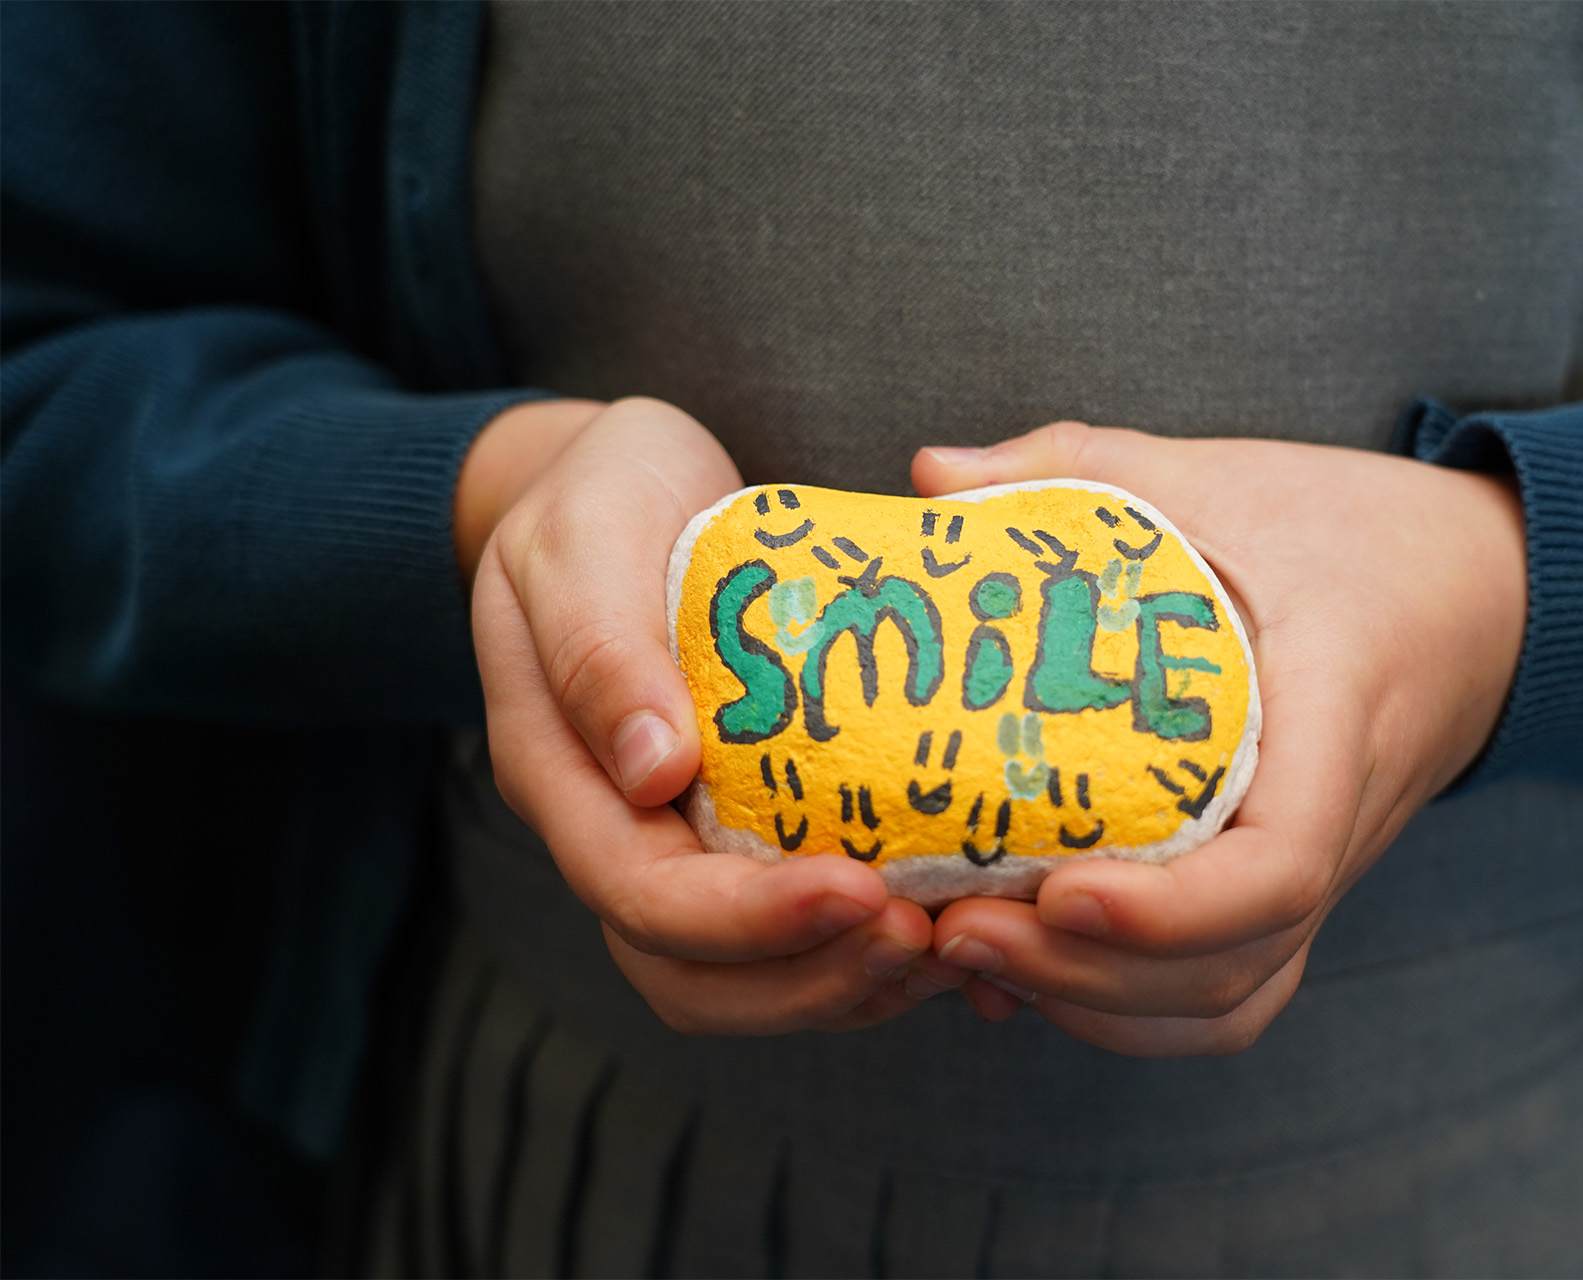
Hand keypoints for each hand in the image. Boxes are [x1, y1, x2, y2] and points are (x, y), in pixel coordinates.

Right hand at [463, 397, 958, 1033]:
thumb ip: (602, 649)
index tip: (859, 888)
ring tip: (942, 945)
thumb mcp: (582, 541)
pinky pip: (792, 935)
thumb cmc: (598, 500)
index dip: (747, 919)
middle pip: (690, 974)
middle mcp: (615, 832)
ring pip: (742, 978)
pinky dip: (864, 951)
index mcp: (560, 774)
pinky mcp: (740, 832)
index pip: (639, 895)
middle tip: (919, 938)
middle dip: (807, 976)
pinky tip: (943, 921)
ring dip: (843, 983)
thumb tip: (655, 768)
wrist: (622, 483)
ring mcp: (676, 841)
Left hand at [910, 422, 1526, 1054]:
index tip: (1057, 890)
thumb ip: (1075, 466)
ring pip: (1229, 1000)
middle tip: (954, 928)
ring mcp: (1320, 870)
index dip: (1169, 908)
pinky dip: (1130, 1011)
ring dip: (1097, 1004)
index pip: (1281, 862)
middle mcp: (1337, 820)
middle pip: (1233, 962)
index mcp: (1332, 714)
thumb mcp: (1213, 475)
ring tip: (973, 956)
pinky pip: (1227, 993)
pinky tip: (1033, 975)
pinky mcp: (1288, 890)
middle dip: (1087, 972)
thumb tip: (931, 476)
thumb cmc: (1341, 527)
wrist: (1471, 588)